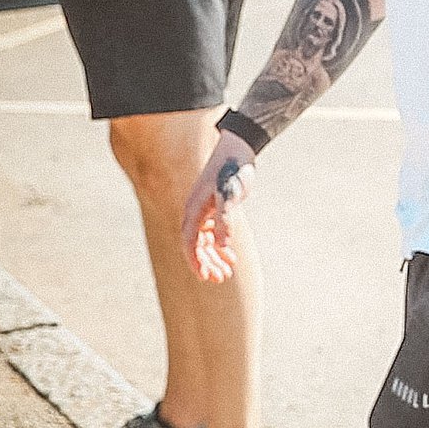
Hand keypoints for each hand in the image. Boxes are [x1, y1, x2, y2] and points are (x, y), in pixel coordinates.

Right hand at [182, 130, 255, 281]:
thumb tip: (222, 246)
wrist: (238, 149)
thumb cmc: (233, 171)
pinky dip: (220, 246)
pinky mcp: (214, 209)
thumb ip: (226, 221)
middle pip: (196, 246)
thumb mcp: (231, 196)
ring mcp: (204, 211)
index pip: (190, 242)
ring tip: (226, 274)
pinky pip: (212, 234)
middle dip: (207, 263)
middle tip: (221, 279)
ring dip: (214, 258)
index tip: (205, 277)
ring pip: (205, 242)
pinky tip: (231, 257)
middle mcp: (195, 212)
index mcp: (194, 210)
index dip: (196, 261)